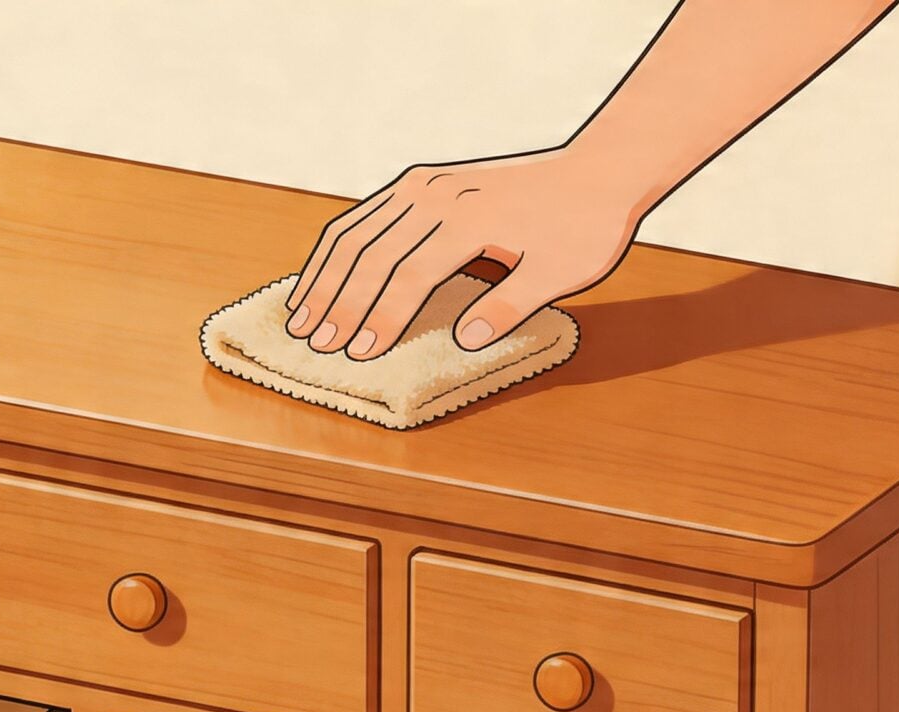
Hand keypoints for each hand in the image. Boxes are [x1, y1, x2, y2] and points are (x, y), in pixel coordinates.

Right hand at [285, 148, 645, 360]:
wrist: (598, 170)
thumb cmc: (584, 226)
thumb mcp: (561, 273)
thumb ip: (510, 306)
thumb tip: (464, 340)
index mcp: (470, 217)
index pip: (410, 275)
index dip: (382, 318)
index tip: (360, 356)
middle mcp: (437, 193)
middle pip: (371, 253)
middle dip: (339, 304)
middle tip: (316, 347)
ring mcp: (423, 183)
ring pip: (356, 231)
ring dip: (324, 276)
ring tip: (299, 319)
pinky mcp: (419, 181)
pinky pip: (364, 215)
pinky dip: (336, 249)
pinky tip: (319, 277)